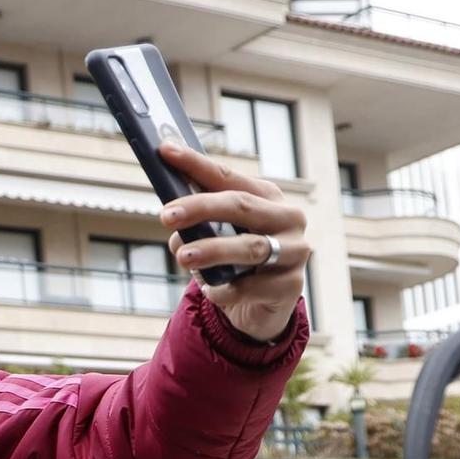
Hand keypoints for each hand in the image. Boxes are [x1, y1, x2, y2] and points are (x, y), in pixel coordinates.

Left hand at [157, 144, 309, 342]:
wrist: (262, 307)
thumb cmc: (235, 263)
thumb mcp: (217, 236)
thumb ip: (199, 222)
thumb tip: (171, 216)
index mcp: (268, 197)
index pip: (228, 177)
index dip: (196, 164)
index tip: (165, 151)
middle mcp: (288, 218)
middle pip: (242, 206)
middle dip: (201, 207)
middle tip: (166, 215)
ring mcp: (294, 252)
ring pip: (250, 247)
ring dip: (212, 250)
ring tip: (182, 257)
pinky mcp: (291, 286)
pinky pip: (251, 287)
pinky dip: (224, 289)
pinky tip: (210, 290)